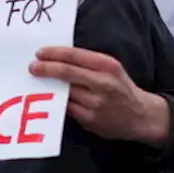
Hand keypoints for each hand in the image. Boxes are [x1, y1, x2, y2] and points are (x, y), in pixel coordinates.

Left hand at [29, 46, 169, 146]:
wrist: (141, 116)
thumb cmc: (121, 88)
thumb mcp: (112, 69)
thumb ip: (88, 63)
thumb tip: (57, 58)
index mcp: (107, 66)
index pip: (74, 55)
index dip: (54, 53)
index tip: (40, 53)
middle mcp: (102, 83)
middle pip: (67, 73)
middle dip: (46, 69)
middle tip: (32, 67)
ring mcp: (96, 102)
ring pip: (64, 91)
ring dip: (48, 86)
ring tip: (37, 81)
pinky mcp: (90, 119)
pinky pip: (67, 108)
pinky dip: (57, 102)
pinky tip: (50, 98)